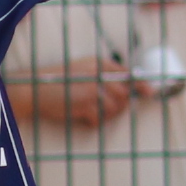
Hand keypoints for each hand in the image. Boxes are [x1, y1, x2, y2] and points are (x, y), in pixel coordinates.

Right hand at [20, 59, 137, 129]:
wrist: (34, 89)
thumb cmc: (59, 81)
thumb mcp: (82, 69)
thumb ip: (102, 74)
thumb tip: (127, 88)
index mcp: (98, 63)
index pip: (128, 73)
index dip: (141, 84)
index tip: (150, 93)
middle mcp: (98, 74)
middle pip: (124, 94)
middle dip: (120, 105)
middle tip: (106, 109)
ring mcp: (92, 90)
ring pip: (115, 108)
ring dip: (107, 115)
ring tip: (92, 112)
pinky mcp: (85, 105)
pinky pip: (100, 119)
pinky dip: (94, 122)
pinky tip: (84, 117)